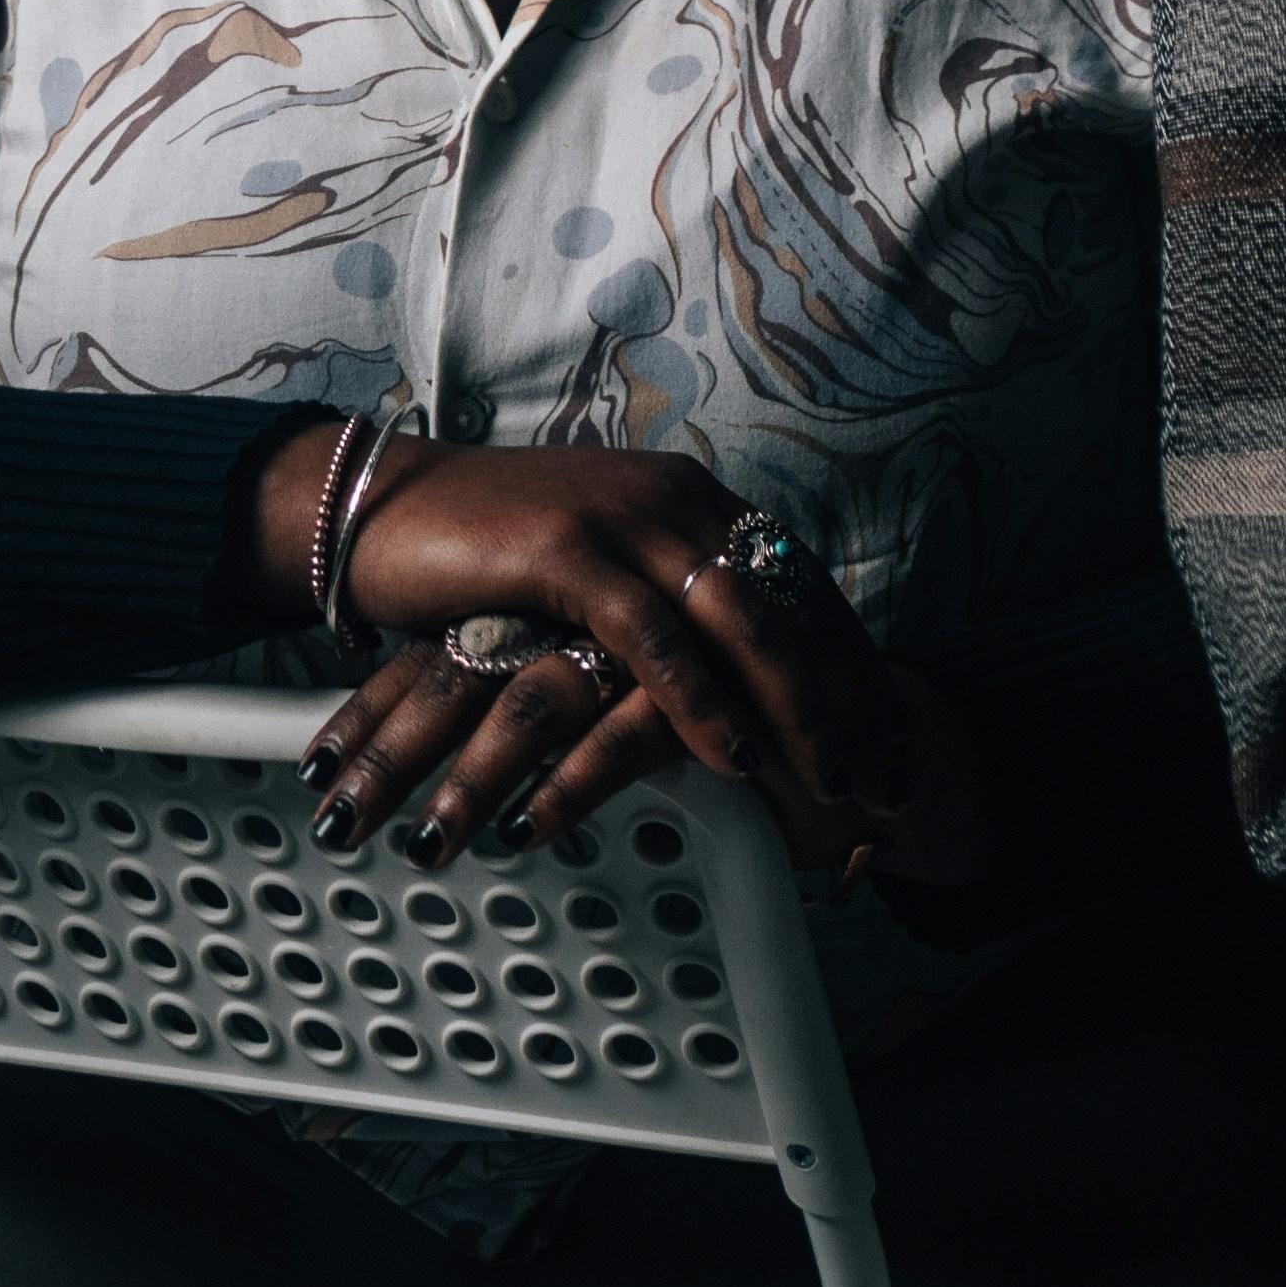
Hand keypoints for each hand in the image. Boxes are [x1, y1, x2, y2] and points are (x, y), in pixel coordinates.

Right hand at [263, 433, 927, 875]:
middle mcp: (680, 500)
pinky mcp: (570, 549)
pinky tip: (737, 756)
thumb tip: (739, 678)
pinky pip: (654, 636)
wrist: (388, 506)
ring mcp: (627, 518)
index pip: (806, 592)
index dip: (859, 671)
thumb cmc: (495, 557)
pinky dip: (701, 699)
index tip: (897, 748)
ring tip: (836, 784)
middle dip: (853, 703)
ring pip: (744, 621)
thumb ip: (673, 610)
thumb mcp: (609, 577)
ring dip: (798, 711)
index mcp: (698, 504)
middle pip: (796, 608)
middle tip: (891, 786)